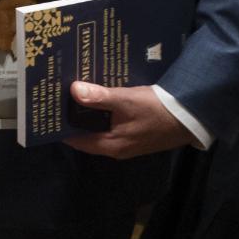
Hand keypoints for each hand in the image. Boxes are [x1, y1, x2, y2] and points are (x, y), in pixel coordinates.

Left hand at [63, 82, 199, 158]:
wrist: (191, 117)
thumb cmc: (157, 110)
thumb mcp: (126, 100)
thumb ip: (99, 97)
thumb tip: (73, 90)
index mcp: (110, 145)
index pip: (75, 140)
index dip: (60, 126)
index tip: (46, 111)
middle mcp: (116, 148)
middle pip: (86, 134)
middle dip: (72, 118)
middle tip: (56, 98)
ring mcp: (128, 142)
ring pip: (99, 129)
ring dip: (88, 115)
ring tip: (72, 95)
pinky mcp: (136, 134)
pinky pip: (112, 125)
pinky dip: (102, 114)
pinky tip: (98, 98)